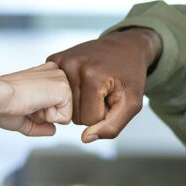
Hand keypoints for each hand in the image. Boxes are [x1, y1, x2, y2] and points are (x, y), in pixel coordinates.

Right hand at [0, 62, 72, 135]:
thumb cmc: (2, 104)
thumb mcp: (23, 118)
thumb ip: (39, 125)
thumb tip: (53, 130)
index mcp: (45, 74)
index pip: (55, 104)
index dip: (38, 113)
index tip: (24, 102)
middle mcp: (54, 72)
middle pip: (61, 109)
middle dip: (44, 114)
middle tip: (27, 103)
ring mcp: (60, 79)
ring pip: (65, 113)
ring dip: (46, 116)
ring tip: (30, 103)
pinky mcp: (64, 88)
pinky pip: (66, 118)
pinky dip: (49, 118)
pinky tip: (35, 104)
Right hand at [47, 27, 161, 142]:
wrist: (125, 46)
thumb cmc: (130, 76)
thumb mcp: (132, 103)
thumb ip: (112, 126)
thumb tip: (85, 138)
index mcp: (92, 76)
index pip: (89, 120)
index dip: (104, 113)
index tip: (111, 96)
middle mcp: (72, 66)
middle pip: (74, 115)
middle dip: (91, 108)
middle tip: (103, 90)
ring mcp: (60, 61)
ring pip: (64, 107)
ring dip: (81, 102)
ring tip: (94, 85)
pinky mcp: (54, 59)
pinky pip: (55, 92)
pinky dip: (69, 91)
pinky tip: (81, 80)